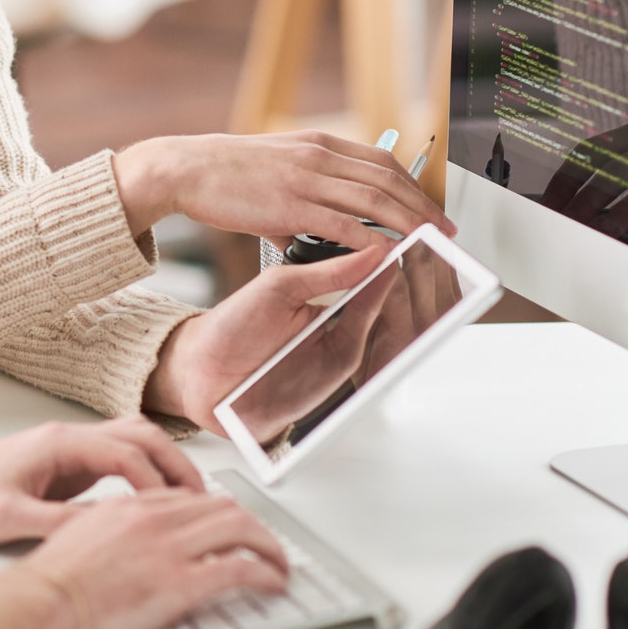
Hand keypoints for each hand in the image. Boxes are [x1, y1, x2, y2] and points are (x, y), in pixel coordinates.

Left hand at [0, 419, 202, 546]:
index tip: (175, 510)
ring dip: (162, 463)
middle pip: (140, 434)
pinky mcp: (68, 462)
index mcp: (59, 444)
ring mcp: (70, 447)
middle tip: (200, 498)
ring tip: (186, 498)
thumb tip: (103, 530)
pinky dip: (143, 472)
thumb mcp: (9, 519)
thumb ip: (57, 523)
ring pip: (132, 439)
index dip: (154, 481)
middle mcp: (69, 437)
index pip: (124, 452)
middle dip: (174, 463)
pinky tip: (153, 500)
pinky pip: (119, 457)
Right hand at [21, 489, 289, 628]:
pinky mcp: (180, 583)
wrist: (40, 603)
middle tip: (264, 544)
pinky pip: (240, 567)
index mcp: (131, 507)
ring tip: (278, 562)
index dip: (218, 512)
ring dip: (268, 545)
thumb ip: (112, 530)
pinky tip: (272, 581)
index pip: (190, 497)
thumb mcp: (80, 536)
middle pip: (222, 505)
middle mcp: (155, 518)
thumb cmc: (52, 582)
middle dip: (252, 524)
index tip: (230, 528)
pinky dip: (264, 571)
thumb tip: (131, 542)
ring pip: (240, 527)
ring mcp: (169, 548)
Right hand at [112, 131, 451, 246]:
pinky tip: (386, 254)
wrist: (185, 169)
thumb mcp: (273, 172)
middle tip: (445, 229)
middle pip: (388, 180)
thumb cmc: (223, 176)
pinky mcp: (291, 205)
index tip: (428, 206)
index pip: (381, 161)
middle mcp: (319, 156)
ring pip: (374, 200)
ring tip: (429, 242)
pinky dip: (371, 239)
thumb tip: (308, 234)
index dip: (412, 185)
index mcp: (318, 144)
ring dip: (408, 222)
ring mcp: (307, 179)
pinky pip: (343, 224)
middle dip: (422, 206)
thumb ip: (299, 198)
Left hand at [144, 246, 395, 432]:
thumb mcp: (278, 289)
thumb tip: (372, 252)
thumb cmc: (230, 329)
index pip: (373, 280)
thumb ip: (326, 274)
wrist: (198, 372)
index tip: (419, 246)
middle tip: (429, 268)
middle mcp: (336, 328)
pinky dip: (379, 343)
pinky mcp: (330, 382)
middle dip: (414, 290)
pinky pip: (364, 364)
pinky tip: (385, 323)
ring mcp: (335, 354)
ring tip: (414, 289)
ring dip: (405, 314)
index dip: (398, 266)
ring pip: (386, 336)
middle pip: (390, 310)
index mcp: (326, 299)